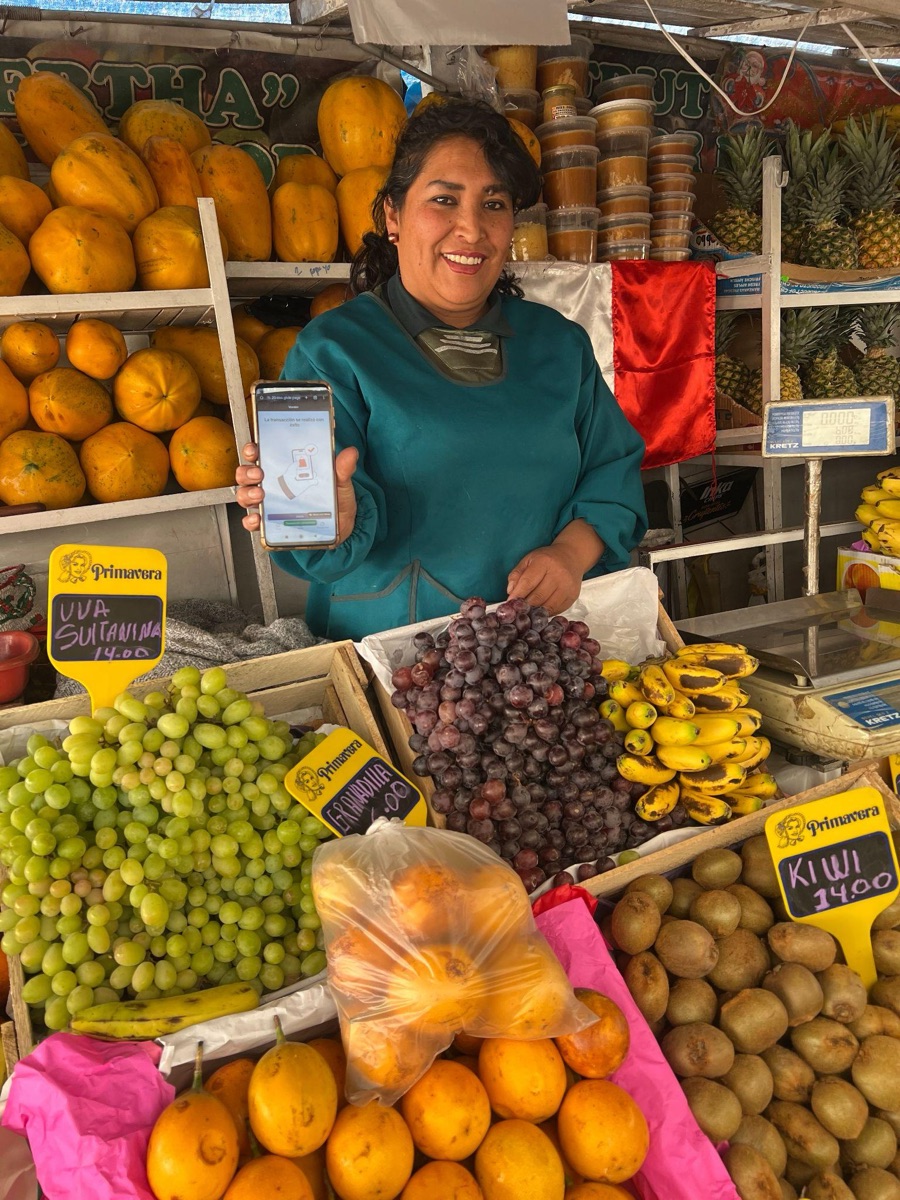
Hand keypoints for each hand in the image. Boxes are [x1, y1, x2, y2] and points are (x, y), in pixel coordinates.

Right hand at [235, 443, 358, 544]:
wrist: (342, 527)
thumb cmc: (336, 501)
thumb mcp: (340, 483)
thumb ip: (342, 469)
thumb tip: (350, 453)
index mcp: (285, 469)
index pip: (261, 455)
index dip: (252, 450)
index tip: (254, 449)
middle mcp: (272, 485)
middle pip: (247, 474)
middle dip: (247, 472)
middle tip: (259, 473)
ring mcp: (270, 504)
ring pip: (246, 495)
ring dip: (248, 493)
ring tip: (260, 494)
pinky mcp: (271, 523)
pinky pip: (253, 522)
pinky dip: (251, 521)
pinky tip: (258, 519)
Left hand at [507, 542, 583, 613]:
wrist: (572, 557)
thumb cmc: (547, 559)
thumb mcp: (528, 560)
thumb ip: (517, 574)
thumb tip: (510, 591)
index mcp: (544, 562)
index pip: (528, 582)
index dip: (517, 595)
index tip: (509, 604)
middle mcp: (558, 574)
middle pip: (538, 597)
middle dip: (525, 606)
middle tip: (517, 611)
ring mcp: (567, 586)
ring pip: (547, 606)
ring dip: (535, 612)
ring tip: (527, 613)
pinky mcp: (572, 596)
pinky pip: (556, 610)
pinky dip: (545, 613)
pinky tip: (539, 611)